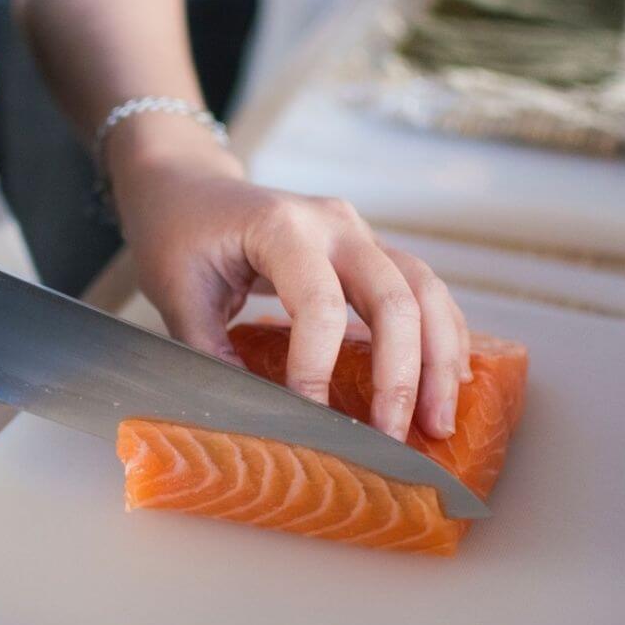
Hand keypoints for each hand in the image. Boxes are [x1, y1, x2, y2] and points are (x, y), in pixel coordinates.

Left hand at [109, 115, 471, 440]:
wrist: (189, 186)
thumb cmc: (177, 236)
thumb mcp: (176, 295)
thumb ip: (210, 353)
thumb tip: (252, 419)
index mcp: (280, 228)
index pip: (318, 305)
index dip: (318, 368)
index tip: (312, 421)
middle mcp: (333, 223)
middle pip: (394, 296)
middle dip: (402, 374)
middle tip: (398, 437)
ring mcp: (359, 232)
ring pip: (424, 289)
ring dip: (439, 357)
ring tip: (440, 420)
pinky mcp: (369, 249)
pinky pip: (422, 288)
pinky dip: (441, 333)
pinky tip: (447, 381)